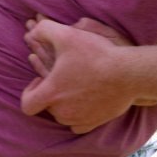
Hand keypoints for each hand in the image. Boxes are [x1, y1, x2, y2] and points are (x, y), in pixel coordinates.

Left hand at [21, 16, 142, 132]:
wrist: (129, 73)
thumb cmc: (96, 54)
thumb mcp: (67, 34)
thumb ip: (43, 30)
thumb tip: (32, 32)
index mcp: (51, 93)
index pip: (27, 104)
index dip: (29, 91)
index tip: (41, 79)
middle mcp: (62, 111)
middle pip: (46, 107)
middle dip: (49, 93)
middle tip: (60, 77)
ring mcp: (79, 119)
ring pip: (62, 116)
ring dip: (63, 104)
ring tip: (72, 86)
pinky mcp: (94, 123)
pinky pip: (78, 125)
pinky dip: (77, 115)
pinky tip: (82, 101)